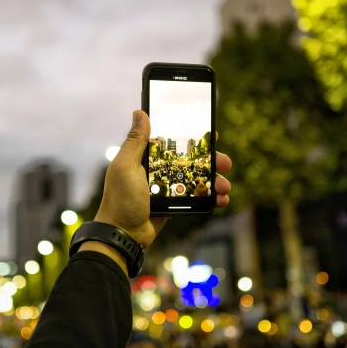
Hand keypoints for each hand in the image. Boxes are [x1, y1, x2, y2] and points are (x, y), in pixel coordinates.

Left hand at [94, 110, 231, 249]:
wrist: (123, 234)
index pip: (172, 141)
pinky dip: (210, 198)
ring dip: (214, 181)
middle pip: (190, 160)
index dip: (192, 137)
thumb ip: (135, 141)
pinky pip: (195, 197)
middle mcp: (157, 170)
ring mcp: (166, 187)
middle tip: (225, 162)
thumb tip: (139, 112)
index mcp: (145, 157)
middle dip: (211, 160)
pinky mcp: (173, 203)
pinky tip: (221, 200)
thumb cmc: (121, 199)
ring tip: (225, 186)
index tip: (211, 134)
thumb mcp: (125, 167)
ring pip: (196, 179)